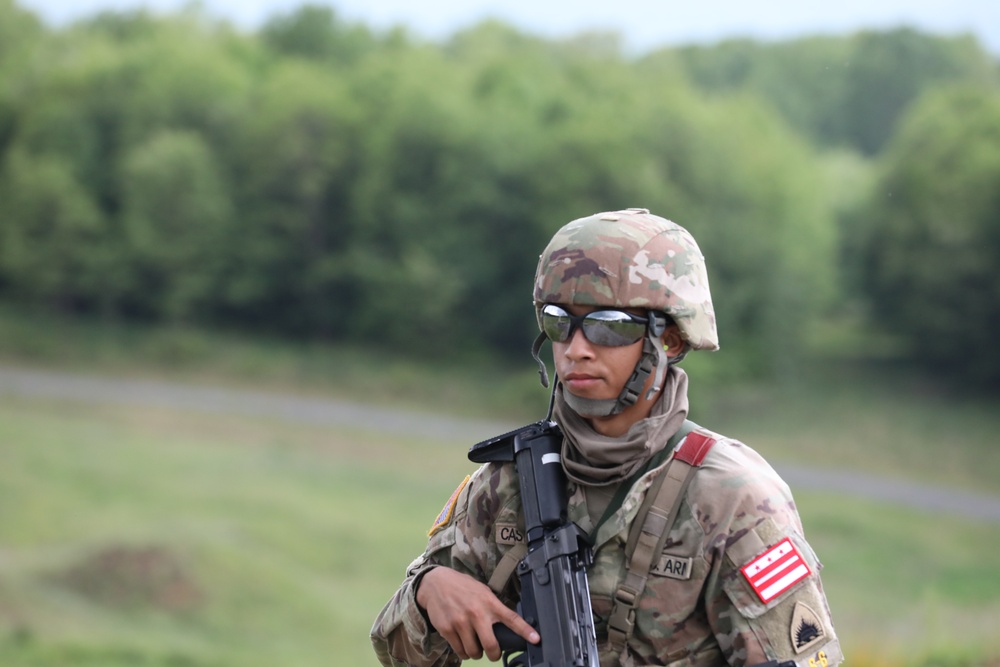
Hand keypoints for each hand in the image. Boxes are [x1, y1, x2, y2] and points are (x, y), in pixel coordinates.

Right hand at [415, 567, 539, 660]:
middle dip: (494, 654)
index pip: (511, 618)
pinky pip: (459, 651)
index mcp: (489, 602)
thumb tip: (506, 624)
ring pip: (474, 652)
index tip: (536, 639)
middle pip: (491, 645)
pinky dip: (463, 652)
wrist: (435, 584)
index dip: (525, 630)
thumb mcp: (482, 592)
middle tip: (493, 653)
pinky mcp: (447, 629)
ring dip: (476, 653)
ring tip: (474, 645)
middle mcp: (476, 613)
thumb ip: (493, 607)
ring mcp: (461, 622)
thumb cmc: (462, 587)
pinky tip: (463, 643)